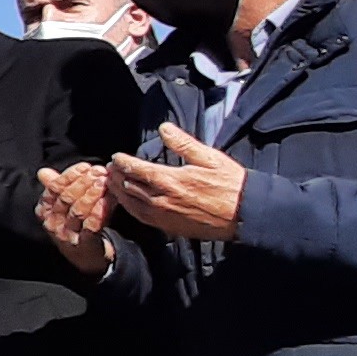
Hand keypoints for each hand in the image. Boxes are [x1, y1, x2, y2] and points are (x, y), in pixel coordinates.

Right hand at [35, 163, 114, 274]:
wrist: (86, 258)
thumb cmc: (74, 226)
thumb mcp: (62, 207)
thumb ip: (54, 188)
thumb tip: (44, 172)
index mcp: (45, 211)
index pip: (54, 188)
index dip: (70, 175)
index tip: (86, 166)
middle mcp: (53, 223)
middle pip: (66, 198)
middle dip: (84, 182)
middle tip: (100, 172)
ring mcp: (68, 235)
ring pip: (78, 211)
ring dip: (93, 194)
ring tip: (105, 182)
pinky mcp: (84, 245)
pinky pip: (91, 226)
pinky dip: (99, 211)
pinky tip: (108, 200)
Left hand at [107, 125, 247, 241]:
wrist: (246, 214)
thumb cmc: (231, 184)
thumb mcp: (209, 157)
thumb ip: (183, 143)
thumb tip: (164, 128)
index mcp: (171, 180)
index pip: (136, 169)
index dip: (123, 162)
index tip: (116, 157)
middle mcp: (163, 200)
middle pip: (129, 186)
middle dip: (117, 176)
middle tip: (110, 168)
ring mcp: (165, 216)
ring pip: (132, 204)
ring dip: (119, 192)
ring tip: (113, 183)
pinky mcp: (170, 227)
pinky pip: (142, 218)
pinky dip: (130, 208)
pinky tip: (128, 203)